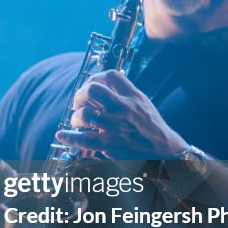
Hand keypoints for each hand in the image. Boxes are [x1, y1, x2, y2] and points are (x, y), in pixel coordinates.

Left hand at [55, 69, 188, 159]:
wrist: (165, 152)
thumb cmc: (152, 128)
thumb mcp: (143, 104)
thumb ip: (125, 93)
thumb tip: (102, 83)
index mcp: (133, 96)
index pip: (111, 76)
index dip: (96, 77)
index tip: (90, 83)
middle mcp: (124, 108)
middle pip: (93, 90)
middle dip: (81, 95)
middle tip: (79, 103)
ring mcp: (115, 127)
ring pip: (85, 114)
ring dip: (76, 117)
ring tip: (78, 121)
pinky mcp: (110, 145)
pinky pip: (83, 139)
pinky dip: (69, 136)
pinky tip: (62, 135)